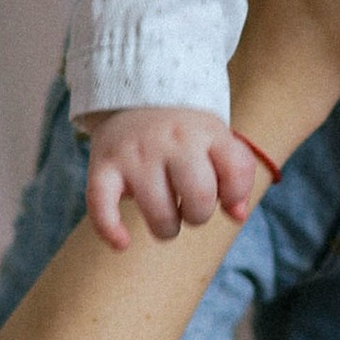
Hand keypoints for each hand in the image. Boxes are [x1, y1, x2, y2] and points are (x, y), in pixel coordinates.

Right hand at [82, 106, 270, 250]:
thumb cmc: (183, 132)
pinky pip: (102, 206)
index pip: (236, 173)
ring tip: (164, 216)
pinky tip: (121, 243)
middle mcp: (172, 140)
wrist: (132, 95)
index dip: (234, 194)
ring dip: (166, 229)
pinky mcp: (103, 166)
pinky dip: (110, 230)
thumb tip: (238, 215)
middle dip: (198, 216)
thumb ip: (236, 175)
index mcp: (205, 131)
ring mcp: (136, 154)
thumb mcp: (216, 140)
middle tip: (188, 207)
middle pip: (199, 199)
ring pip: (159, 213)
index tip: (222, 194)